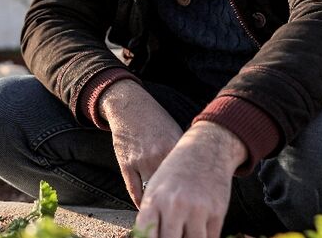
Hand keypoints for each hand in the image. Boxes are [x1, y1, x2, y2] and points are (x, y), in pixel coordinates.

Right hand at [99, 80, 183, 206]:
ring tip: (165, 214)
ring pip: (153, 194)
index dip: (192, 194)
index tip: (195, 205)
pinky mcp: (126, 164)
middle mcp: (160, 155)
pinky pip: (135, 191)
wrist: (129, 106)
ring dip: (159, 206)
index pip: (188, 179)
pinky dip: (142, 202)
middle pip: (171, 189)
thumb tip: (194, 179)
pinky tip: (148, 207)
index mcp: (175, 147)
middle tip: (181, 214)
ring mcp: (141, 161)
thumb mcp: (174, 133)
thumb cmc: (155, 120)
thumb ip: (182, 156)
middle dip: (177, 204)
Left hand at [134, 122, 246, 237]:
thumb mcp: (154, 187)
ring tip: (184, 234)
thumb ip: (148, 215)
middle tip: (172, 236)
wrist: (206, 150)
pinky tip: (198, 233)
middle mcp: (175, 206)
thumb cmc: (176, 171)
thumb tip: (144, 237)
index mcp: (154, 200)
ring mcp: (197, 210)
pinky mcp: (217, 213)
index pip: (146, 236)